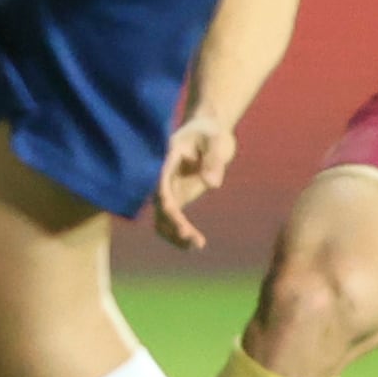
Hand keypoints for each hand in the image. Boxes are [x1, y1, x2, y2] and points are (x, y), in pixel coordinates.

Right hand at [148, 108, 239, 251]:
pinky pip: (171, 220)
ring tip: (197, 245)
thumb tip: (212, 185)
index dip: (165, 199)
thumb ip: (214, 159)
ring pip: (162, 217)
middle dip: (173, 223)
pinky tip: (195, 244)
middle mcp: (163, 177)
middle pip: (161, 204)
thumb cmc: (211, 132)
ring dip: (174, 234)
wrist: (207, 131)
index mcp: (167, 159)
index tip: (174, 214)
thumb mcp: (217, 140)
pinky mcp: (176, 198)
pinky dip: (179, 234)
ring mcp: (168, 189)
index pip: (161, 181)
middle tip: (193, 239)